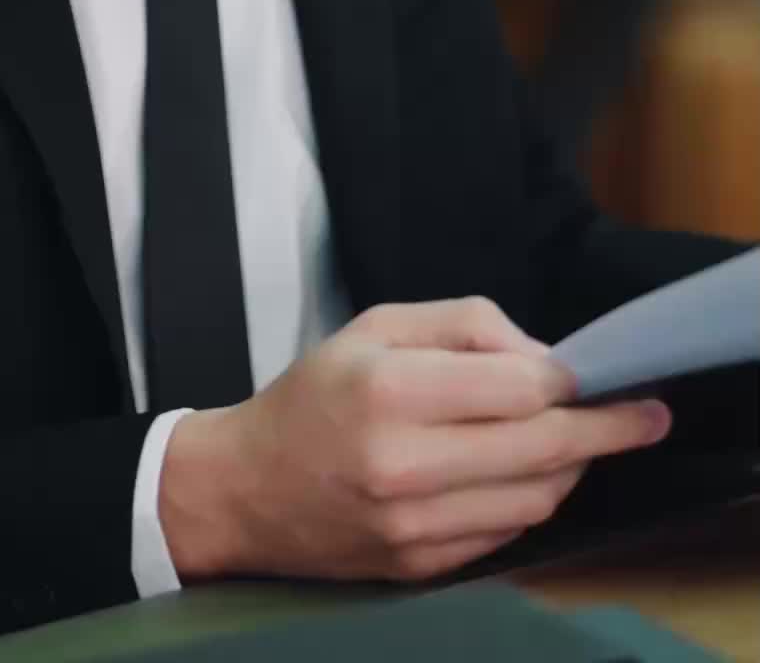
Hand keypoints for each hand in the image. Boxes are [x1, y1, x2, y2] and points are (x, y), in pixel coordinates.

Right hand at [158, 297, 671, 583]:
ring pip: (536, 500)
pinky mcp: (420, 567)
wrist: (246, 488)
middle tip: (645, 416)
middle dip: (604, 430)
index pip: (520, 388)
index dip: (570, 380)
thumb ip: (466, 325)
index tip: (597, 373)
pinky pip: (506, 535)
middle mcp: (404, 463)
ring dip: (570, 467)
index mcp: (391, 389)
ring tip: (576, 439)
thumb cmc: (315, 395)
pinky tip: (525, 474)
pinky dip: (529, 501)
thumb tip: (543, 356)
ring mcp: (413, 526)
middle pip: (543, 449)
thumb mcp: (378, 325)